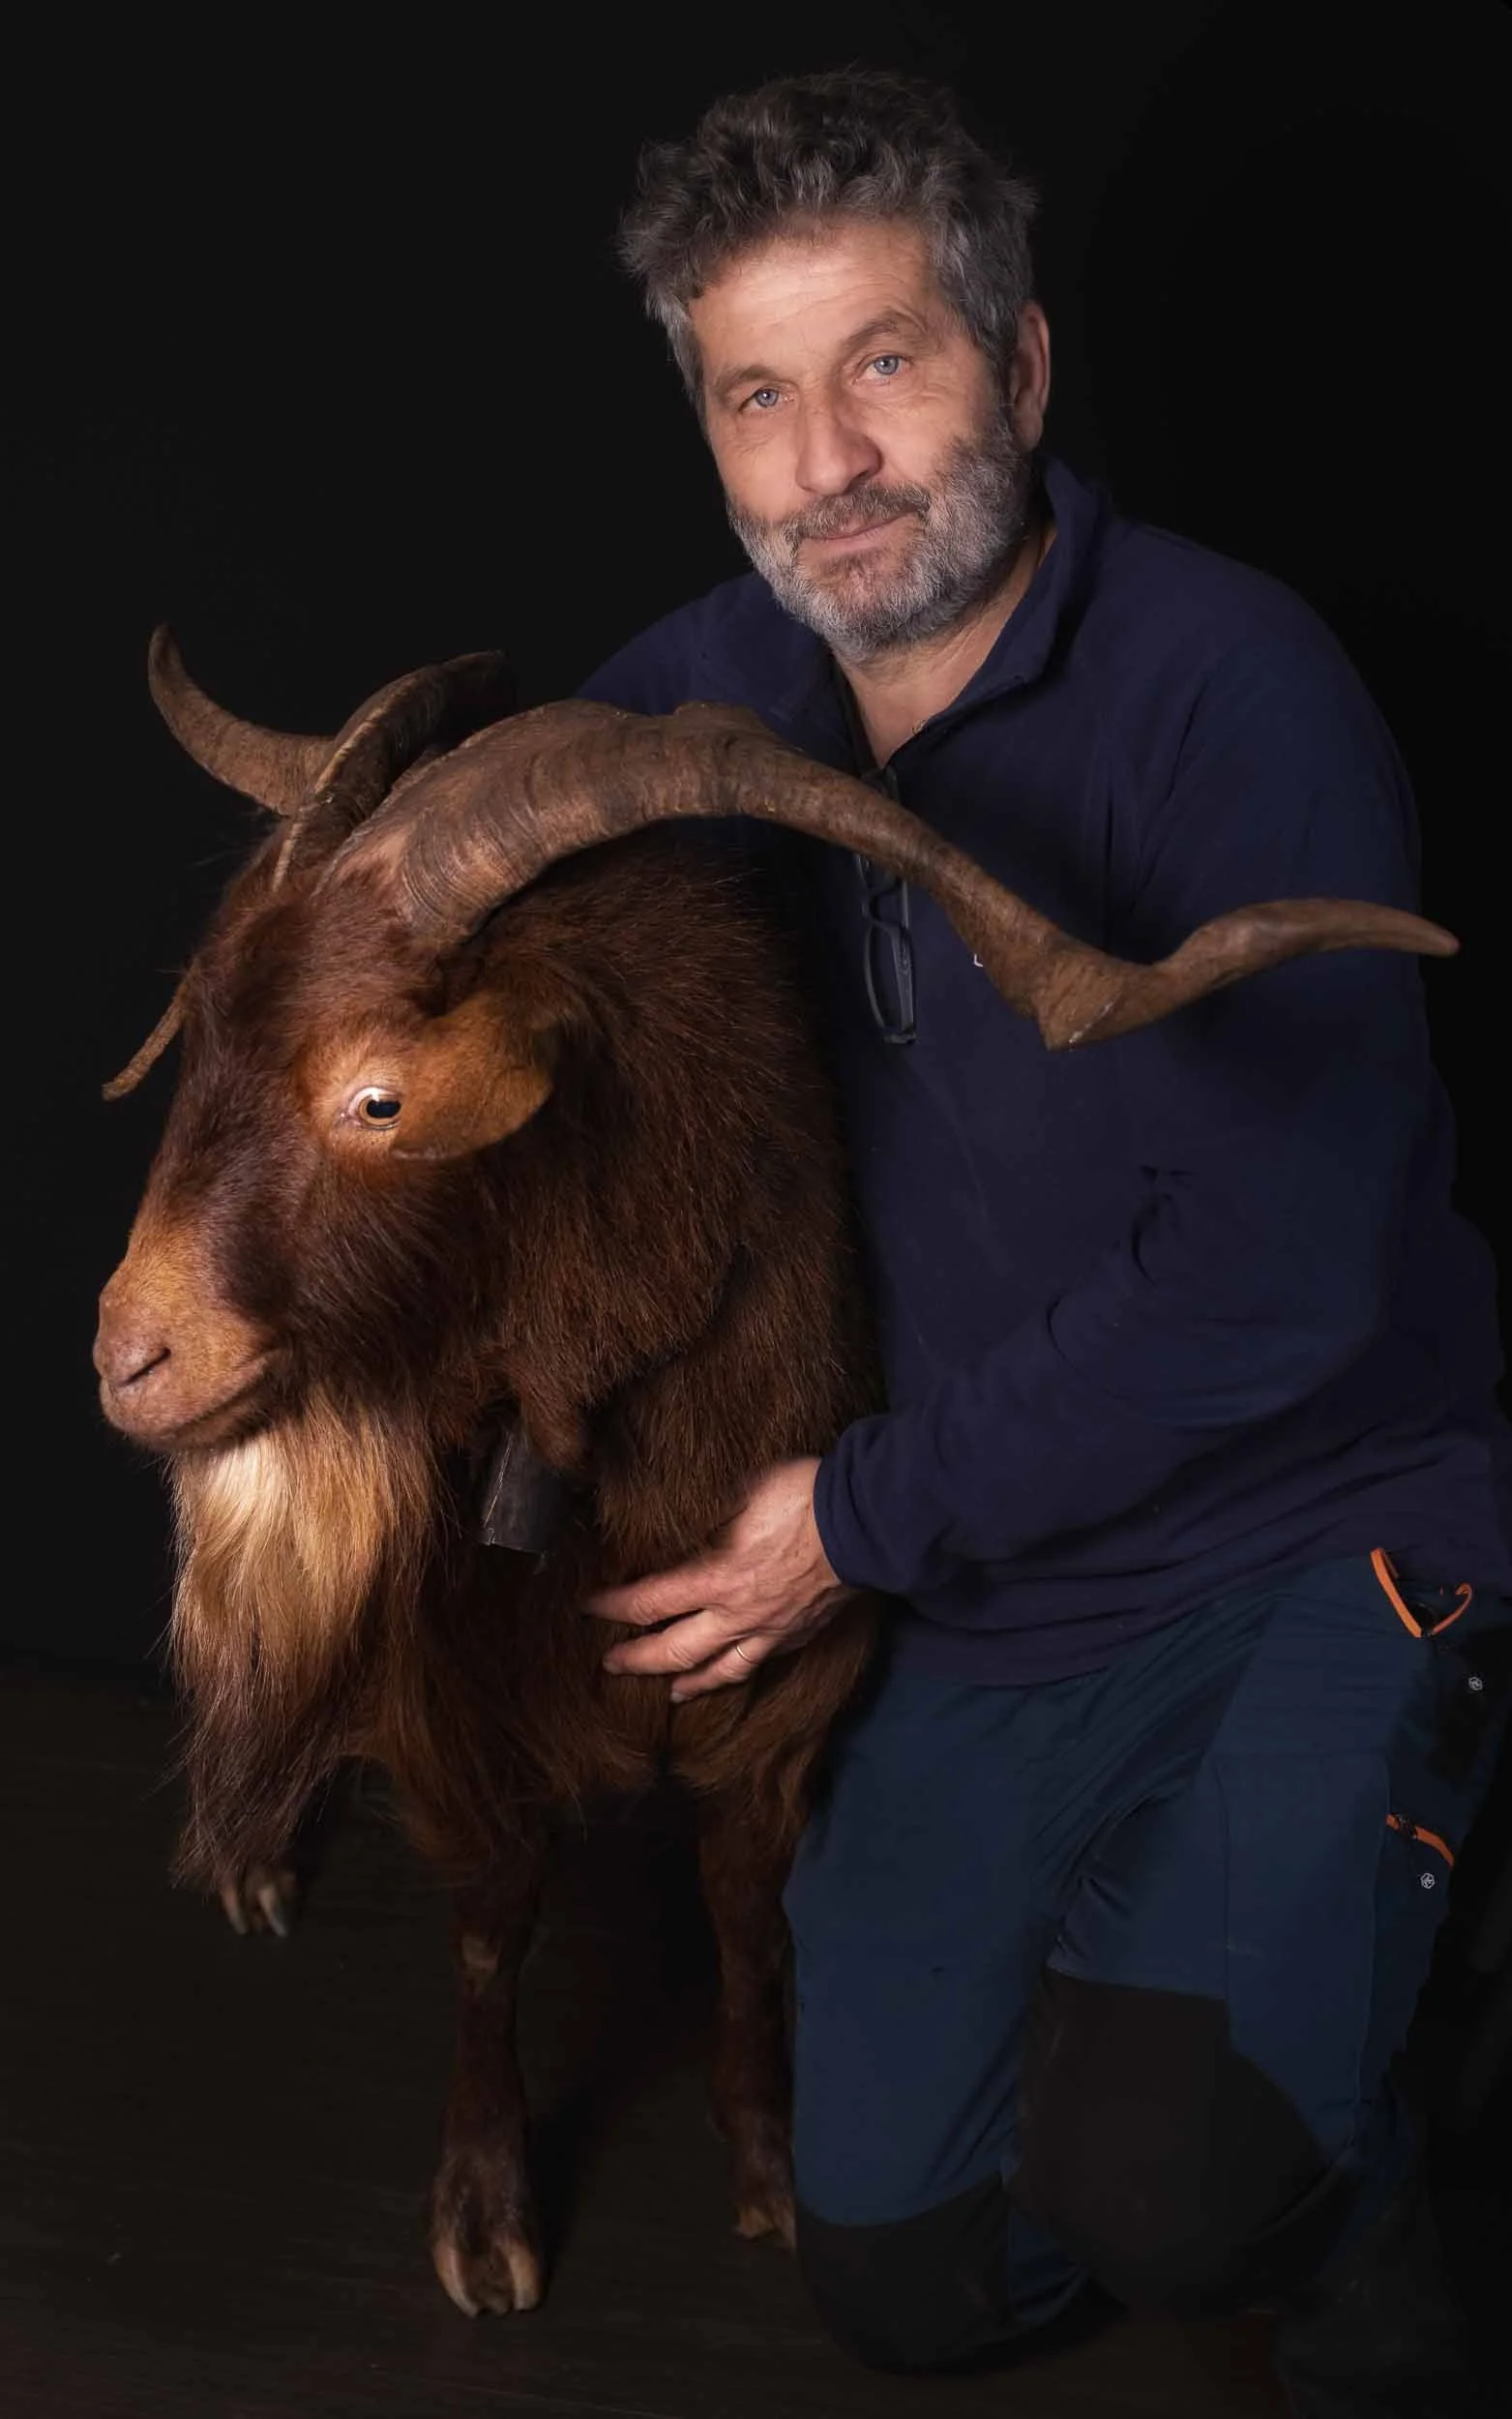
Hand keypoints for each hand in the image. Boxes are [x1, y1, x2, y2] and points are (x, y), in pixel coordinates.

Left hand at [584, 1457, 854, 1699]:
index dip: (614, 1607)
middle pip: (676, 1649)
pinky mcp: (800, 1633)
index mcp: (716, 1578)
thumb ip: (703, 1512)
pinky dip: (738, 1673)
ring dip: (689, 1683)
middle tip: (611, 1664)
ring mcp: (771, 1630)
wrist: (866, 1521)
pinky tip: (733, 1671)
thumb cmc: (802, 1496)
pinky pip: (760, 1662)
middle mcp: (737, 1614)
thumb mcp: (740, 1489)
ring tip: (670, 1694)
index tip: (589, 1607)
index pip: (649, 1602)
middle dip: (638, 1659)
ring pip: (721, 1669)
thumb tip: (671, 1514)